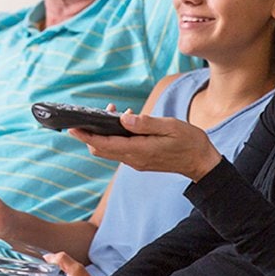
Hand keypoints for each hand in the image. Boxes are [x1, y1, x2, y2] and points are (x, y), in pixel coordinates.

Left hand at [69, 112, 222, 181]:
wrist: (202, 163)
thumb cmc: (189, 142)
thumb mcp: (170, 127)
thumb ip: (146, 123)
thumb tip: (123, 118)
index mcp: (140, 150)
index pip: (105, 144)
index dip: (86, 136)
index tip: (72, 127)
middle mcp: (134, 159)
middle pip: (101, 149)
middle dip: (91, 133)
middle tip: (90, 114)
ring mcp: (137, 161)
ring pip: (109, 150)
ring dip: (104, 134)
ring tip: (110, 113)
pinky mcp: (140, 160)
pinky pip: (120, 150)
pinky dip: (115, 137)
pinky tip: (125, 122)